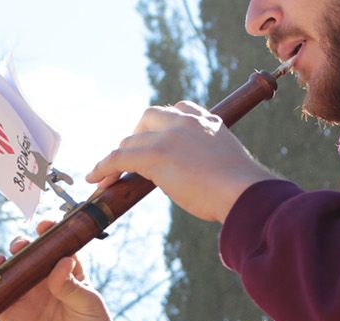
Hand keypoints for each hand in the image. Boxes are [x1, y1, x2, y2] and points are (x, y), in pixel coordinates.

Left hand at [84, 102, 276, 222]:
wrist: (244, 192)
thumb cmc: (240, 189)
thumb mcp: (225, 163)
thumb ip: (207, 160)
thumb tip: (197, 176)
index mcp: (208, 121)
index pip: (178, 110)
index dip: (160, 125)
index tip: (153, 140)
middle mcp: (187, 121)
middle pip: (148, 117)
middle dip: (135, 136)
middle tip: (129, 160)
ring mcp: (170, 135)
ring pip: (131, 139)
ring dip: (117, 158)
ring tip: (106, 178)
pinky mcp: (155, 154)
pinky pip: (119, 157)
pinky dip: (103, 167)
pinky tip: (95, 180)